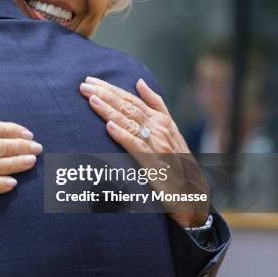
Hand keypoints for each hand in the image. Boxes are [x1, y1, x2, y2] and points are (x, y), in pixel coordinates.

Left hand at [80, 76, 208, 227]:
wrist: (194, 195)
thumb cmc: (178, 162)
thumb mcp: (170, 129)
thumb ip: (156, 105)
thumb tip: (140, 82)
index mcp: (160, 120)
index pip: (131, 99)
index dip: (110, 89)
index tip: (90, 81)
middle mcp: (160, 129)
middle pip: (128, 107)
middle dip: (105, 94)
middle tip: (83, 86)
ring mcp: (158, 146)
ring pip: (130, 123)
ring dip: (110, 111)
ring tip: (92, 100)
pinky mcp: (156, 165)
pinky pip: (137, 147)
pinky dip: (123, 136)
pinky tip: (109, 127)